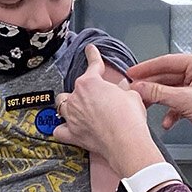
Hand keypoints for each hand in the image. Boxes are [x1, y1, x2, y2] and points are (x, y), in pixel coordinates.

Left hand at [54, 46, 163, 175]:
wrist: (126, 141)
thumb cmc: (129, 118)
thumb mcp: (132, 95)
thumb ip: (123, 90)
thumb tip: (122, 89)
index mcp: (90, 83)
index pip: (93, 64)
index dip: (93, 55)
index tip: (90, 50)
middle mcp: (77, 98)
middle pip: (74, 89)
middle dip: (83, 90)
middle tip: (96, 96)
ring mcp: (72, 116)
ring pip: (62, 106)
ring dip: (69, 106)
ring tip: (77, 109)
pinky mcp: (72, 134)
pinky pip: (59, 130)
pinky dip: (62, 128)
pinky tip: (67, 128)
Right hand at [126, 53, 191, 145]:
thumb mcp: (185, 100)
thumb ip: (159, 93)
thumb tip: (140, 87)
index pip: (168, 62)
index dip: (148, 68)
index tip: (133, 73)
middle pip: (167, 76)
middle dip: (151, 86)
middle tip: (134, 89)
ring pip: (169, 90)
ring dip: (158, 99)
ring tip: (145, 104)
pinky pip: (174, 102)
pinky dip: (169, 112)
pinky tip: (166, 121)